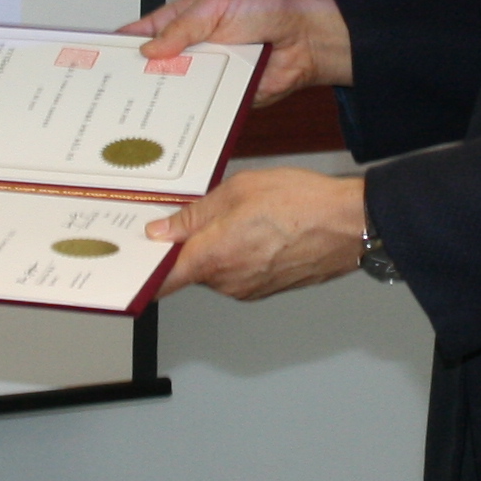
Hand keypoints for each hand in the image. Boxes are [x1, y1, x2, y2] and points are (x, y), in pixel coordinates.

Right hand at [123, 0, 350, 106]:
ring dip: (157, 101)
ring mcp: (201, 77)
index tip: (98, 59)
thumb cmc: (265, 13)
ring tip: (134, 111)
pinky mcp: (217, 99)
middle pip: (150, 69)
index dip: (119, 46)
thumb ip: (185, 26)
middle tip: (112, 92)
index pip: (140, 35)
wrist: (302, 42)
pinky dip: (185, 116)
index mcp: (180, 23)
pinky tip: (171, 123)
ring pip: (169, 93)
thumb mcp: (219, 6)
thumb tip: (151, 48)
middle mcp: (187, 52)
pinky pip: (196, 111)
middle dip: (132, 79)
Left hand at [148, 168, 369, 301]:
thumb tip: (162, 230)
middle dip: (188, 245)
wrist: (350, 224)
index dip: (143, 272)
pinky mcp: (268, 289)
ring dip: (217, 248)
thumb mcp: (238, 190)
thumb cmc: (301, 203)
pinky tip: (258, 229)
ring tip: (240, 216)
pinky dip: (240, 254)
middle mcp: (228, 283)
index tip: (130, 262)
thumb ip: (194, 214)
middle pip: (190, 270)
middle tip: (194, 214)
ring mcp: (249, 289)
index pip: (162, 280)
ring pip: (217, 269)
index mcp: (213, 258)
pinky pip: (240, 273)